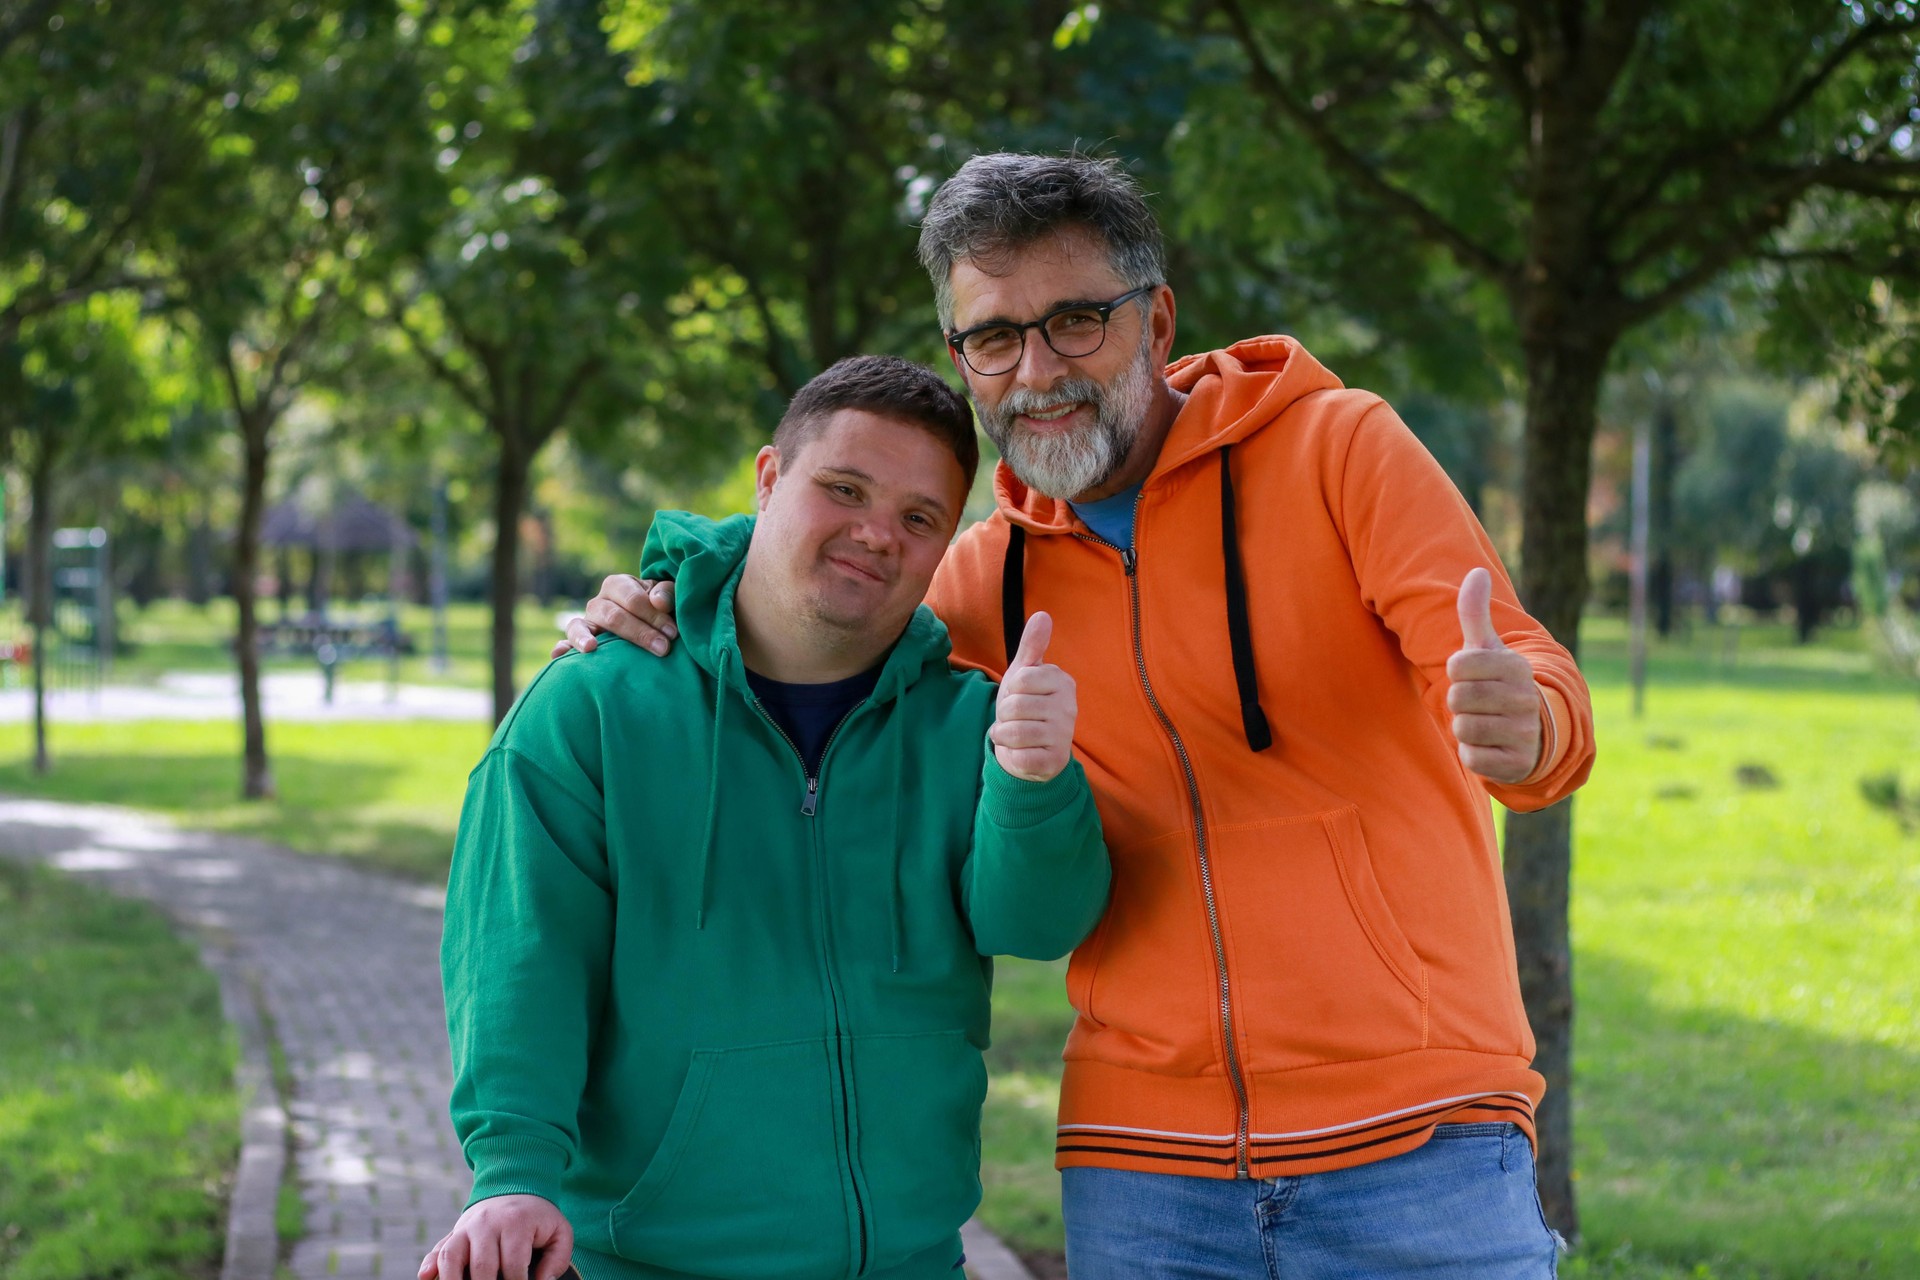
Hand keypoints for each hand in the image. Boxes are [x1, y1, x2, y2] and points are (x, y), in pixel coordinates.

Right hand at [418, 1194, 572, 1279]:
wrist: (516, 1187)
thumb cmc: (539, 1218)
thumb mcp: (559, 1231)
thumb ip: (557, 1258)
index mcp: (516, 1223)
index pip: (513, 1265)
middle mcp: (487, 1223)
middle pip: (481, 1265)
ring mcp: (467, 1227)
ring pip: (452, 1256)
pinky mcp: (454, 1232)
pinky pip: (438, 1249)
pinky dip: (429, 1265)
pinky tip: (427, 1278)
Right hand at [551, 575, 676, 658]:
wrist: (651, 624)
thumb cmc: (661, 609)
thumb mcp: (667, 597)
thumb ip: (667, 594)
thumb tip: (659, 602)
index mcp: (618, 585)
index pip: (633, 599)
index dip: (654, 615)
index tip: (673, 633)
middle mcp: (599, 602)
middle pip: (612, 616)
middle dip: (639, 633)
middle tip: (663, 649)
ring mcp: (586, 622)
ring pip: (579, 626)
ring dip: (584, 637)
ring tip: (590, 648)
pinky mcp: (578, 641)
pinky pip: (565, 643)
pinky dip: (561, 649)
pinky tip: (558, 656)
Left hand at [989, 612, 1076, 782]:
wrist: (1029, 748)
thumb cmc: (1026, 705)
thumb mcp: (1024, 673)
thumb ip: (1032, 646)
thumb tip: (1042, 615)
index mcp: (1062, 682)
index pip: (1019, 680)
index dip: (1009, 690)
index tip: (1017, 695)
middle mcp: (1069, 708)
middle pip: (1013, 706)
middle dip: (1004, 715)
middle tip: (1014, 718)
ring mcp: (1064, 736)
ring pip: (1014, 732)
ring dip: (1004, 735)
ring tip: (1015, 734)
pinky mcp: (1055, 762)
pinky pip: (1020, 757)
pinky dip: (1012, 756)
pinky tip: (1021, 752)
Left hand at [1446, 568, 1541, 784]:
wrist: (1534, 732)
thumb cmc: (1499, 684)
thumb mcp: (1488, 649)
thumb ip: (1475, 613)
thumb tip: (1477, 571)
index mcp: (1517, 667)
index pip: (1459, 665)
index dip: (1457, 672)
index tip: (1472, 675)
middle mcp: (1525, 699)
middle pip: (1457, 697)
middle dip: (1459, 701)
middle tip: (1478, 702)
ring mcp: (1524, 732)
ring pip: (1462, 727)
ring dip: (1464, 727)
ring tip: (1484, 723)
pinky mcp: (1516, 763)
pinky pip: (1471, 757)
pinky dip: (1472, 753)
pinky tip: (1490, 746)